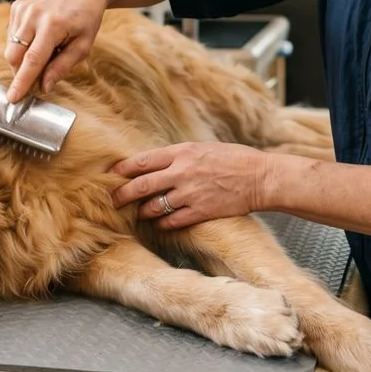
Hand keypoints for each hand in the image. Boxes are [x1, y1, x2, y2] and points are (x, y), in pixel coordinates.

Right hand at [5, 0, 113, 102]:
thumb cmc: (86, 17)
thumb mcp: (83, 45)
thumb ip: (62, 66)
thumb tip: (44, 86)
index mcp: (53, 25)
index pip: (32, 60)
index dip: (22, 81)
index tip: (13, 98)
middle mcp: (34, 15)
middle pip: (14, 55)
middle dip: (20, 71)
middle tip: (38, 75)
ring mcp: (23, 9)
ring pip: (10, 47)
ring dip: (23, 57)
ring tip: (46, 48)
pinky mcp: (17, 6)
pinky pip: (11, 35)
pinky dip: (22, 43)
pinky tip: (39, 37)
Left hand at [110, 142, 275, 230]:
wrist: (261, 177)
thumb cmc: (235, 159)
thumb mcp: (204, 148)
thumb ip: (180, 156)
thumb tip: (158, 163)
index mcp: (182, 152)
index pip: (142, 161)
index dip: (122, 169)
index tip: (110, 174)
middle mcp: (182, 172)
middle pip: (141, 185)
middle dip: (123, 195)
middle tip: (114, 201)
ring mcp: (190, 193)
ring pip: (153, 207)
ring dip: (143, 212)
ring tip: (141, 213)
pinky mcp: (200, 211)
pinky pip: (171, 221)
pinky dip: (163, 223)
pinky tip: (161, 223)